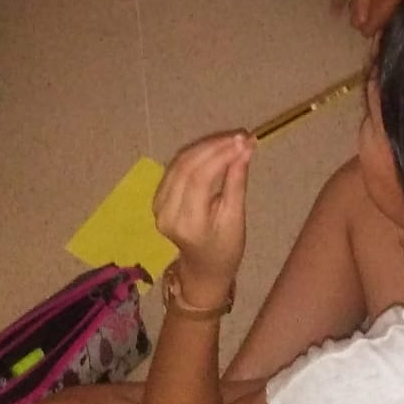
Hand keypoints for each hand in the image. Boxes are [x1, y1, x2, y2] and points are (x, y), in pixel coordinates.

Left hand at [153, 132, 253, 295]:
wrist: (204, 267)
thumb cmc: (225, 248)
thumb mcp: (236, 218)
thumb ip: (236, 182)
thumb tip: (245, 149)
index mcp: (187, 223)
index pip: (200, 178)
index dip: (221, 155)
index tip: (244, 140)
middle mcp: (167, 212)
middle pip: (187, 166)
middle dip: (214, 146)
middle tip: (241, 136)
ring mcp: (158, 205)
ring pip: (179, 163)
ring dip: (205, 147)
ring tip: (232, 139)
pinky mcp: (159, 197)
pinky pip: (176, 168)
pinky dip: (196, 155)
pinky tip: (216, 148)